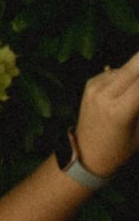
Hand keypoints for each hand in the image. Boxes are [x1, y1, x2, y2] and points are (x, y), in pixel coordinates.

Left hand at [71, 46, 138, 180]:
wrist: (88, 153)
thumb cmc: (121, 149)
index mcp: (119, 111)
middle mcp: (104, 94)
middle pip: (133, 67)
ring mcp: (95, 87)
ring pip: (125, 68)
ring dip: (136, 73)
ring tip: (134, 95)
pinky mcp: (90, 83)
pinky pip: (114, 73)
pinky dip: (126, 77)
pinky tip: (128, 89)